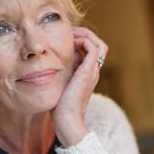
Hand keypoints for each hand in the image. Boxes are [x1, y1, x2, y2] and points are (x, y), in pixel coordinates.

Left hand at [51, 27, 107, 146]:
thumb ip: (60, 73)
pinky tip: (68, 43)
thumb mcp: (60, 84)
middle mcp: (93, 71)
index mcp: (87, 73)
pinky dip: (84, 41)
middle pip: (97, 44)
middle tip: (67, 32)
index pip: (91, 49)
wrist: (67, 121)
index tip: (64, 38)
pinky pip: (94, 48)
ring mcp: (92, 71)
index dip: (80, 40)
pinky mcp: (88, 72)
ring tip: (69, 35)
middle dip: (82, 34)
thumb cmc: (60, 107)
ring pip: (99, 44)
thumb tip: (53, 60)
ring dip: (85, 35)